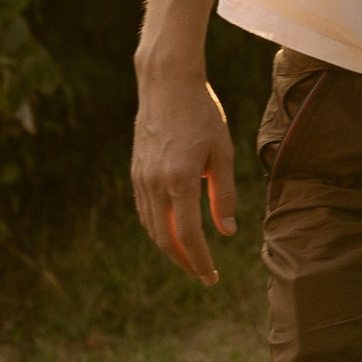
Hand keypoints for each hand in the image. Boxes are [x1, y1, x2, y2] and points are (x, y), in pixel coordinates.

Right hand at [132, 64, 237, 285]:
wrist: (167, 84)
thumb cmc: (202, 114)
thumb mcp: (223, 152)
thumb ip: (223, 194)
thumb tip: (226, 232)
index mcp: (180, 179)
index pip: (189, 235)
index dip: (200, 261)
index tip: (211, 277)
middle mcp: (155, 183)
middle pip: (165, 238)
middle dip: (184, 261)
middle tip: (202, 275)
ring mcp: (141, 178)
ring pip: (152, 227)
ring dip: (170, 248)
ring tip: (190, 258)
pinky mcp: (135, 172)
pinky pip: (144, 211)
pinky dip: (158, 228)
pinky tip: (173, 232)